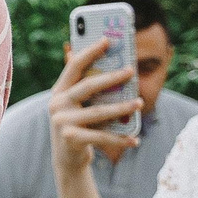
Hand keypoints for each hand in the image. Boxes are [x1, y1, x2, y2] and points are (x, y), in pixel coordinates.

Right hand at [47, 35, 141, 175]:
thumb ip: (88, 88)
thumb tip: (114, 65)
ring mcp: (62, 121)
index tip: (107, 40)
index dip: (90, 51)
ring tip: (139, 102)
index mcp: (59, 91)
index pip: (74, 66)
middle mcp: (57, 104)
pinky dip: (120, 138)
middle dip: (111, 77)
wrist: (67, 158)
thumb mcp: (79, 105)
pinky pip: (101, 136)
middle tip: (130, 70)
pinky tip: (135, 139)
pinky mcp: (70, 138)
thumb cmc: (79, 125)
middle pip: (88, 86)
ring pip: (98, 111)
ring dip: (121, 107)